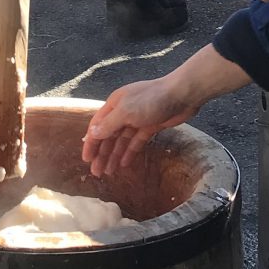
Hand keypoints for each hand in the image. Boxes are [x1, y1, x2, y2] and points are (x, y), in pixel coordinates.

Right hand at [81, 45, 252, 176]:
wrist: (181, 95)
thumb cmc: (151, 100)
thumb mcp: (126, 112)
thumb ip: (109, 124)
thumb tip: (92, 134)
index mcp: (114, 104)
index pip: (97, 125)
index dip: (91, 142)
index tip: (86, 159)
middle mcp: (124, 112)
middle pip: (109, 135)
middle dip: (102, 153)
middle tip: (96, 172)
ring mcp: (137, 119)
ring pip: (122, 140)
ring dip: (114, 155)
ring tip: (109, 173)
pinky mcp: (150, 126)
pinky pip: (136, 142)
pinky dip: (129, 152)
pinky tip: (124, 164)